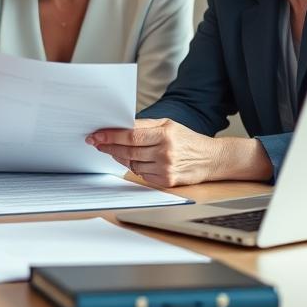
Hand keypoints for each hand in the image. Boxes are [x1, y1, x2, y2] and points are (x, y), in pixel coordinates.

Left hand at [86, 118, 222, 186]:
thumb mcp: (168, 124)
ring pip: (132, 163)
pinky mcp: (166, 181)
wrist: (211, 159)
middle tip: (96, 142)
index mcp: (165, 134)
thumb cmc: (187, 139)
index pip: (131, 135)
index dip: (111, 136)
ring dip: (120, 156)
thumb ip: (145, 125)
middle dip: (109, 146)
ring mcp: (165, 169)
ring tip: (114, 150)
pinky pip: (141, 174)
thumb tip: (121, 126)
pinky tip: (132, 160)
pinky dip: (134, 167)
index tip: (96, 135)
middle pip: (128, 150)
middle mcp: (165, 152)